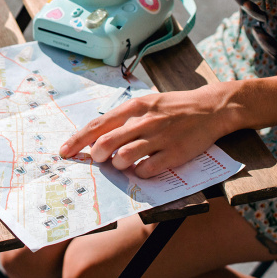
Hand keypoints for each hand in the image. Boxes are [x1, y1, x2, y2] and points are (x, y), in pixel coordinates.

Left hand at [58, 85, 232, 177]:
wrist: (212, 108)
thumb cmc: (173, 108)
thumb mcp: (145, 104)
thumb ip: (123, 119)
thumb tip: (96, 137)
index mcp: (133, 108)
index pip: (97, 125)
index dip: (77, 140)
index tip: (64, 151)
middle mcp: (144, 121)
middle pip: (105, 143)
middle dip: (97, 155)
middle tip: (101, 159)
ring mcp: (159, 138)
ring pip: (123, 158)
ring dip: (118, 165)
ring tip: (124, 163)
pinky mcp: (175, 153)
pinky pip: (146, 170)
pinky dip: (139, 173)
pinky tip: (144, 168)